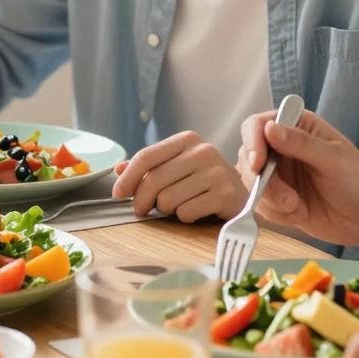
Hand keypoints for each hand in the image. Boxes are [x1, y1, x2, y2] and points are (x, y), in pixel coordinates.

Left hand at [111, 132, 244, 220]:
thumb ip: (148, 167)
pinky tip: (196, 211)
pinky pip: (186, 212)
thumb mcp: (176, 169)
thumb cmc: (202, 183)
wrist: (241, 197)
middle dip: (142, 200)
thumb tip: (118, 169)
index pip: (146, 156)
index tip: (117, 194)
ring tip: (179, 206)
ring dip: (167, 209)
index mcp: (187, 140)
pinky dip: (186, 217)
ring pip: (168, 199)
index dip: (127, 178)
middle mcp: (203, 151)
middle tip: (142, 209)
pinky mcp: (225, 194)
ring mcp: (217, 171)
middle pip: (153, 180)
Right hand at [234, 109, 358, 247]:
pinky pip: (260, 205)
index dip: (252, 142)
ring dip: (270, 200)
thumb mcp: (334, 159)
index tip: (258, 165)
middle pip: (247, 156)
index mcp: (297, 127)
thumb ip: (301, 144)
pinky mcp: (277, 199)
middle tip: (288, 199)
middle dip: (263, 181)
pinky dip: (276, 214)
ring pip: (251, 183)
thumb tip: (269, 128)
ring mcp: (278, 174)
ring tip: (297, 208)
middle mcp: (282, 148)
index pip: (258, 125)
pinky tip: (300, 214)